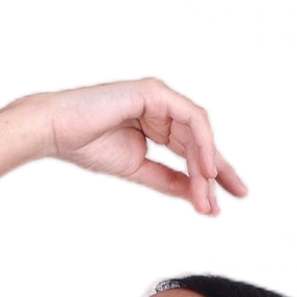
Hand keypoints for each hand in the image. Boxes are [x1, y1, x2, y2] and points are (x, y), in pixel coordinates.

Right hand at [38, 73, 253, 223]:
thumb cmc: (87, 146)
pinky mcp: (155, 92)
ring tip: (214, 198)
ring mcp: (160, 96)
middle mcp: (162, 106)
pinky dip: (201, 147)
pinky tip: (206, 173)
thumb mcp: (137, 171)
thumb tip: (200, 199)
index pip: (192, 150)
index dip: (211, 177)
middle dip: (222, 171)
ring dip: (209, 168)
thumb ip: (168, 181)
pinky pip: (190, 120)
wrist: (55, 131)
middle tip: (241, 197)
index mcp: (156, 122)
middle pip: (202, 140)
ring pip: (199, 133)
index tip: (224, 204)